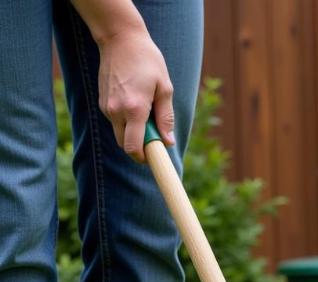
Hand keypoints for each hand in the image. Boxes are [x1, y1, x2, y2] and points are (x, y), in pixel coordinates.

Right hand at [97, 26, 173, 161]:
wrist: (119, 38)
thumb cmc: (147, 60)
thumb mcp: (164, 87)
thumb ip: (166, 117)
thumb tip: (168, 141)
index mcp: (134, 109)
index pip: (133, 148)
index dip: (144, 158)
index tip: (155, 159)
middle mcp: (116, 111)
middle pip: (125, 146)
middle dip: (140, 147)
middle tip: (155, 136)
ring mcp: (106, 107)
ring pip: (120, 135)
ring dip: (134, 134)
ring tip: (146, 113)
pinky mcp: (102, 103)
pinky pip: (115, 123)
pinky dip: (126, 123)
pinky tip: (135, 105)